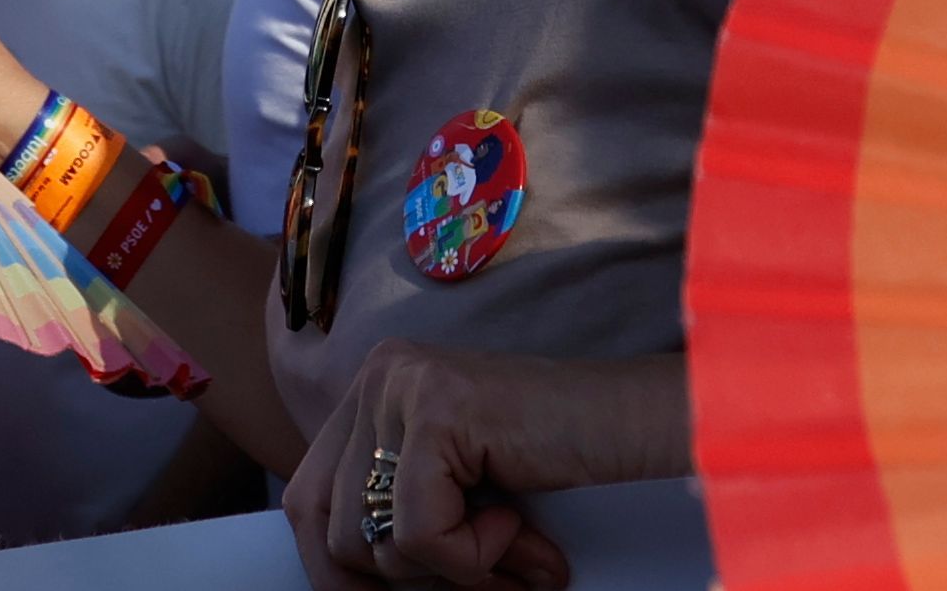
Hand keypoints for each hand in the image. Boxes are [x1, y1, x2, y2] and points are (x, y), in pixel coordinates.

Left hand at [282, 345, 681, 590]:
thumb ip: (400, 516)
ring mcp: (403, 386)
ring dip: (449, 572)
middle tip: (478, 582)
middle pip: (325, 525)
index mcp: (374, 392)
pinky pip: (417, 534)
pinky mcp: (436, 411)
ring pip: (370, 540)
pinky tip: (520, 526)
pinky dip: (472, 557)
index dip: (339, 572)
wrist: (639, 428)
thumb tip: (341, 585)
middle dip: (394, 582)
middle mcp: (378, 376)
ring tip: (513, 551)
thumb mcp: (458, 494)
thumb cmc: (560, 467)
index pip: (307, 501)